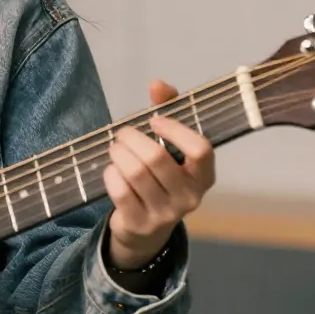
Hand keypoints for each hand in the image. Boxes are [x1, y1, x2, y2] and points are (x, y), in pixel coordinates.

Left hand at [103, 79, 215, 268]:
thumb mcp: (169, 146)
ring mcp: (165, 214)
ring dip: (118, 154)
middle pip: (156, 158)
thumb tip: (158, 84)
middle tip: (122, 134)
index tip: (155, 120)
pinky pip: (119, 190)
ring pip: (135, 173)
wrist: (146, 229)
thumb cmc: (160, 177)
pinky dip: (110, 174)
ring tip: (115, 149)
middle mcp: (190, 198)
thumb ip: (168, 110)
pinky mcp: (140, 223)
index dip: (176, 130)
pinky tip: (112, 170)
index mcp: (204, 177)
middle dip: (132, 138)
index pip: (201, 150)